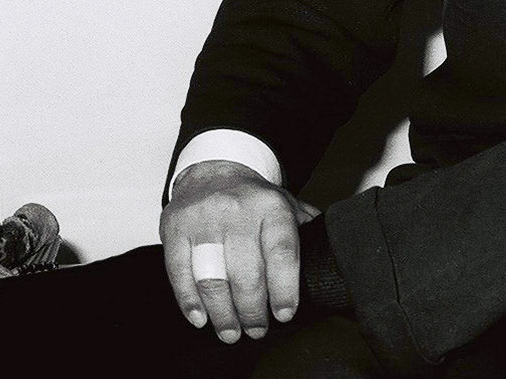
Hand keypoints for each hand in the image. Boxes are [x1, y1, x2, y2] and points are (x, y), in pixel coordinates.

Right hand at [160, 160, 315, 342]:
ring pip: (212, 278)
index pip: (281, 252)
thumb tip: (330, 256)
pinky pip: (179, 272)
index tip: (285, 315)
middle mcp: (237, 211)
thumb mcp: (286, 204)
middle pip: (246, 272)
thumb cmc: (253, 200)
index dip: (284, 288)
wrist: (212, 172)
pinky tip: (201, 319)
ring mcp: (203, 219)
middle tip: (257, 330)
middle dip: (253, 310)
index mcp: (271, 206)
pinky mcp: (175, 229)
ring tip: (231, 332)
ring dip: (223, 313)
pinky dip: (189, 302)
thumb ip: (306, 228)